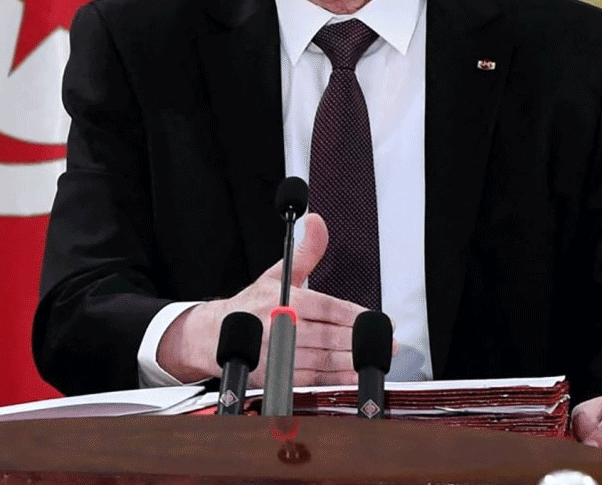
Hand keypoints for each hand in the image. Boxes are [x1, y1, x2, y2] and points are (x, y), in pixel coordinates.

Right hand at [156, 213, 370, 385]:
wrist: (215, 336)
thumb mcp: (278, 274)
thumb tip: (317, 222)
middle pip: (329, 336)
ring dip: (352, 360)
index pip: (327, 308)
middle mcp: (280, 327)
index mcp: (284, 301)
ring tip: (375, 357)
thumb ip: (306, 251)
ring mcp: (278, 354)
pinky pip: (312, 379)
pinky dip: (335, 378)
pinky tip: (353, 374)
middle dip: (360, 340)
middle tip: (386, 341)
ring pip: (323, 359)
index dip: (356, 316)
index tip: (379, 320)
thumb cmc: (252, 306)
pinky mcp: (276, 376)